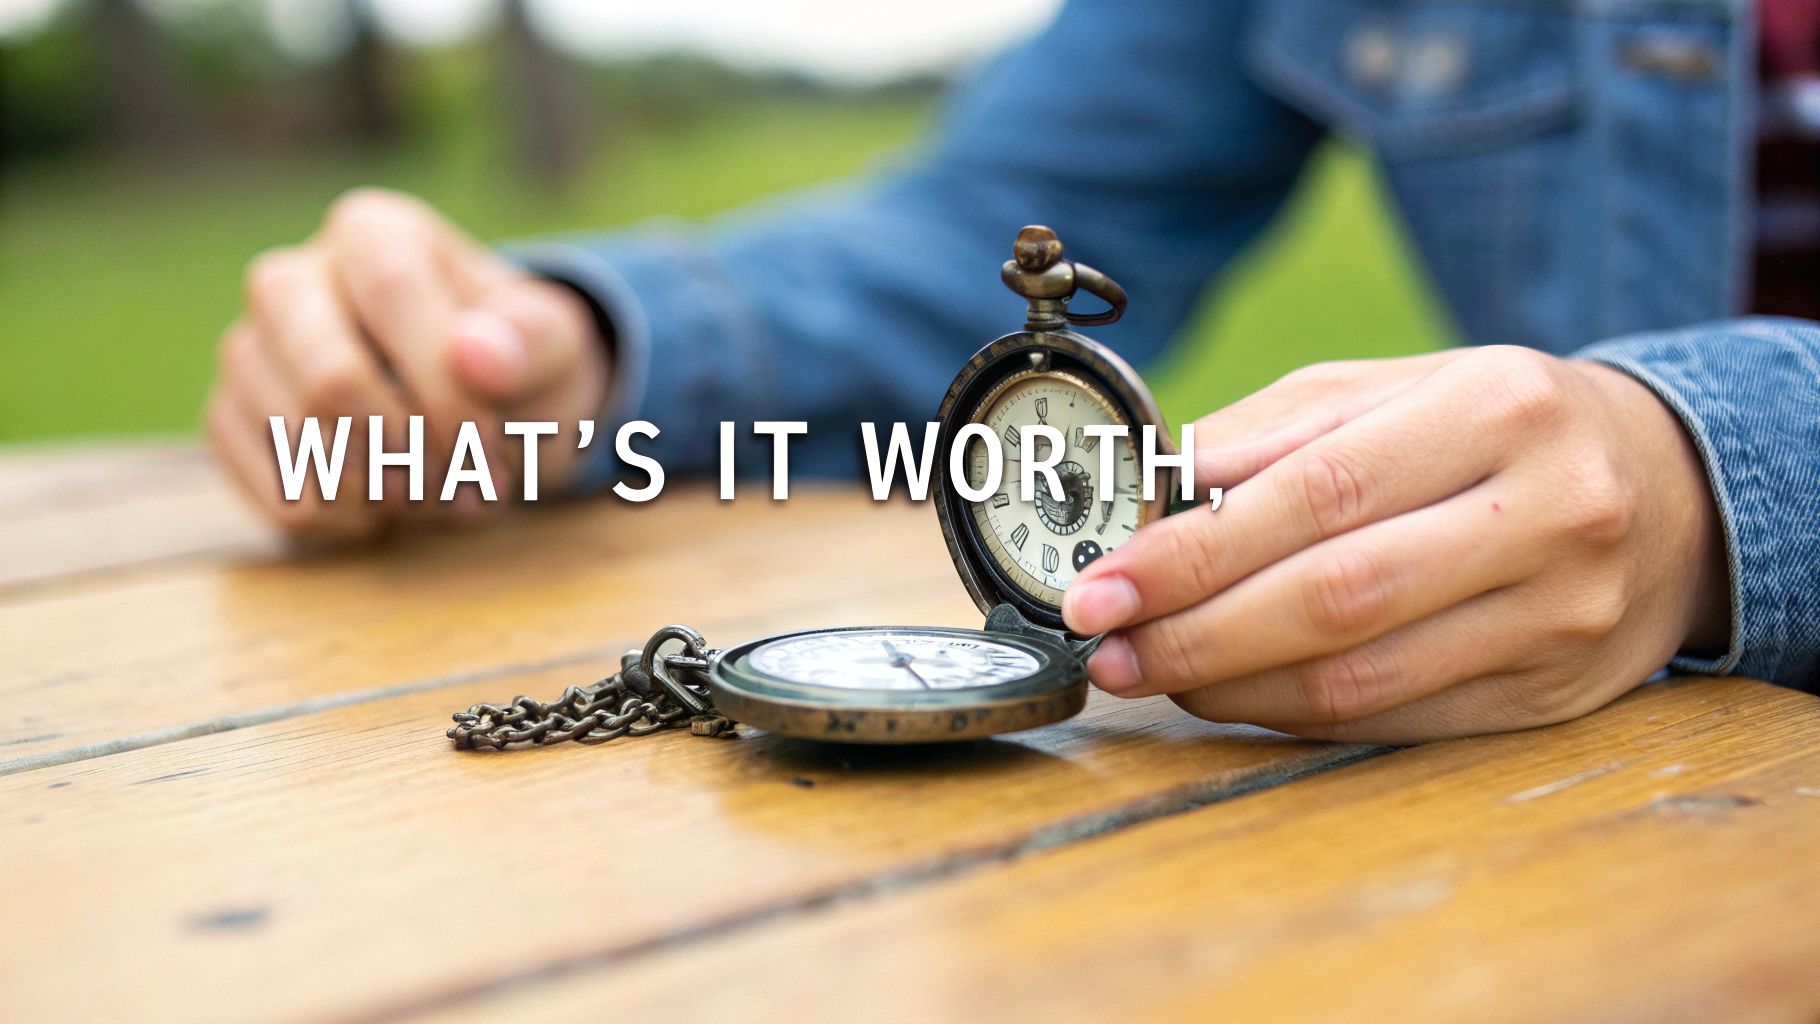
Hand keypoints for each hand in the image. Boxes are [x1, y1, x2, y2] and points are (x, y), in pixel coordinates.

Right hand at [205, 188, 608, 538]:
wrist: (488, 406)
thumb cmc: (521, 361)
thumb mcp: (555, 343)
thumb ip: (531, 342)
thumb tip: (476, 357)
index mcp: (374, 232)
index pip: (391, 292)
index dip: (448, 383)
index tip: (496, 444)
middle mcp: (292, 277)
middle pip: (329, 376)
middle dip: (414, 452)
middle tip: (472, 486)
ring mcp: (250, 349)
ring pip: (296, 439)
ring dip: (389, 495)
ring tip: (446, 496)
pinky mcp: (232, 419)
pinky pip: (275, 488)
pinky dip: (347, 518)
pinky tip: (390, 507)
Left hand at [1062, 346, 1729, 742]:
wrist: (1668, 490)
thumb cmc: (1500, 427)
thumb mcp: (1398, 387)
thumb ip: (1276, 429)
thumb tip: (1153, 485)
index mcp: (1495, 408)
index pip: (1317, 493)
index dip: (1195, 551)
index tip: (1105, 584)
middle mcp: (1544, 513)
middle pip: (1337, 597)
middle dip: (1196, 631)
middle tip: (1107, 644)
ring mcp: (1559, 615)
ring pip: (1362, 677)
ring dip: (1232, 684)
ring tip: (1152, 670)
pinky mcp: (1550, 694)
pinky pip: (1394, 720)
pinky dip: (1295, 712)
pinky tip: (1235, 691)